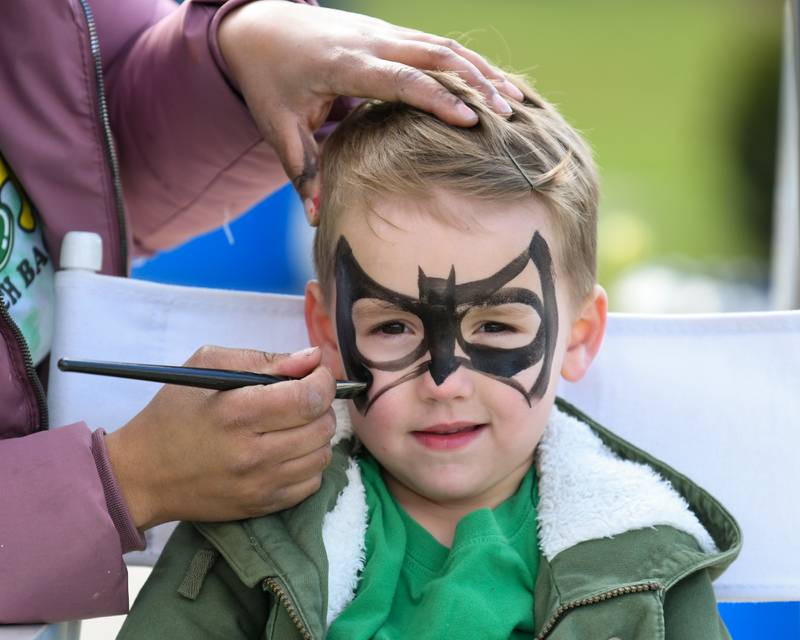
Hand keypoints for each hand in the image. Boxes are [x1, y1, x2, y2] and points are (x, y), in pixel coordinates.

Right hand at [105, 346, 335, 528]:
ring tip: (292, 425)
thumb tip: (311, 358)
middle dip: (320, 406)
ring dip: (316, 435)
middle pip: (321, 426)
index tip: (314, 375)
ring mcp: (260, 484)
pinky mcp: (262, 506)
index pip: (309, 398)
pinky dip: (307, 464)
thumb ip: (263, 359)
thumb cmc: (173, 414)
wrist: (142, 475)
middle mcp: (253, 453)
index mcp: (238, 412)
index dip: (322, 381)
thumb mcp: (206, 368)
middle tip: (300, 399)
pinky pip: (312, 483)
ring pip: (322, 455)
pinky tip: (286, 451)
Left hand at [217, 1, 523, 223]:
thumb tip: (319, 220)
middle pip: (435, 55)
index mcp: (345, 65)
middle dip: (476, 83)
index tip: (474, 121)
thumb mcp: (278, 127)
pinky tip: (492, 83)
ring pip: (443, 45)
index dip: (440, 99)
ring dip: (480, 71)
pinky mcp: (390, 34)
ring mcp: (383, 32)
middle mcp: (371, 42)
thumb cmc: (270, 80)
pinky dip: (468, 63)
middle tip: (509, 115)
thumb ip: (302, 170)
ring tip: (515, 102)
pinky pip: (437, 44)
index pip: (402, 79)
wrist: (261, 25)